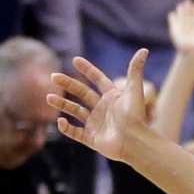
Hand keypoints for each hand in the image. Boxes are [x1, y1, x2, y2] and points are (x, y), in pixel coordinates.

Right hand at [48, 50, 152, 165]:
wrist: (135, 142)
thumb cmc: (135, 116)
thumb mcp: (134, 90)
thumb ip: (136, 70)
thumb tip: (144, 50)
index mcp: (113, 97)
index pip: (98, 80)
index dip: (88, 70)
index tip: (76, 60)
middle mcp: (104, 109)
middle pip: (82, 93)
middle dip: (68, 84)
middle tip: (53, 76)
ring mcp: (97, 124)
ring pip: (75, 111)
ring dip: (62, 104)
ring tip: (49, 98)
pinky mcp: (93, 139)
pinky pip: (75, 133)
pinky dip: (66, 128)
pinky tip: (60, 121)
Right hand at [166, 0, 193, 59]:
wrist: (192, 57)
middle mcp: (191, 30)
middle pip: (189, 17)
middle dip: (188, 9)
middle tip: (188, 0)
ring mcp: (183, 31)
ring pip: (182, 19)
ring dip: (181, 12)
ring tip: (181, 4)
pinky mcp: (175, 32)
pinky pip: (174, 24)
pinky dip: (173, 19)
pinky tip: (172, 14)